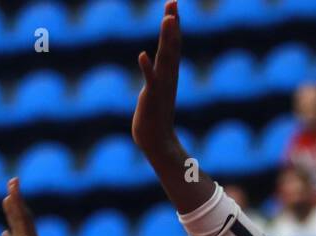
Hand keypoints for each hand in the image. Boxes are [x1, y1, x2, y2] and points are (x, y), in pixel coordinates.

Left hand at [131, 0, 181, 157]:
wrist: (157, 141)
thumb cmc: (154, 117)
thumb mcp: (156, 91)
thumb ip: (156, 77)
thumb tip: (154, 66)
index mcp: (169, 73)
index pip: (172, 44)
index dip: (173, 25)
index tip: (172, 6)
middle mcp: (168, 76)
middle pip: (172, 45)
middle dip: (172, 23)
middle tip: (173, 2)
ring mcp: (161, 86)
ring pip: (165, 58)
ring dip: (167, 39)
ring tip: (167, 19)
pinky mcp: (151, 97)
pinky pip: (150, 80)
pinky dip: (147, 67)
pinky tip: (142, 54)